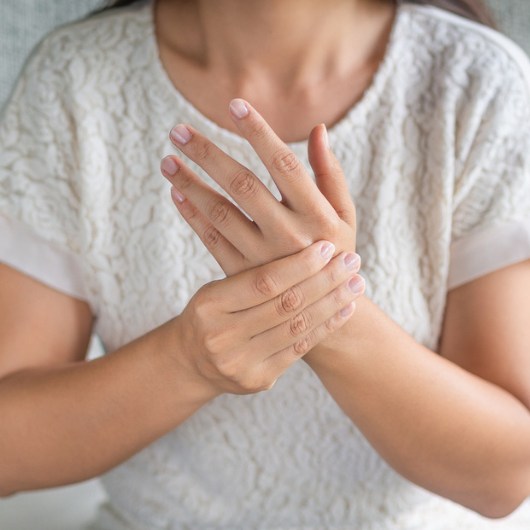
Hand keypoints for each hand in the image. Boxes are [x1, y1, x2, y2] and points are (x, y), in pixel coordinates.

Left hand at [160, 99, 356, 276]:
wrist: (321, 309)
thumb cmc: (336, 253)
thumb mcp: (344, 215)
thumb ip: (331, 174)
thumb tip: (318, 129)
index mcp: (317, 215)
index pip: (284, 164)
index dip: (258, 132)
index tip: (234, 105)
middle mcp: (288, 234)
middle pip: (242, 185)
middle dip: (208, 155)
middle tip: (178, 130)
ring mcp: (261, 258)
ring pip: (220, 213)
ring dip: (190, 184)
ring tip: (167, 160)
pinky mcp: (242, 274)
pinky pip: (211, 240)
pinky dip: (192, 216)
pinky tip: (176, 193)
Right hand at [172, 241, 362, 394]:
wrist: (191, 362)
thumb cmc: (210, 315)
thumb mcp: (215, 290)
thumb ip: (251, 274)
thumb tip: (298, 235)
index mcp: (210, 305)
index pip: (264, 282)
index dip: (299, 265)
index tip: (327, 247)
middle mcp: (222, 336)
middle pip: (286, 305)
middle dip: (325, 281)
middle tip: (352, 261)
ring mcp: (240, 363)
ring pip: (297, 328)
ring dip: (332, 303)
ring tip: (356, 284)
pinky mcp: (257, 380)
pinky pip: (299, 350)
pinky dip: (325, 327)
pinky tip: (344, 310)